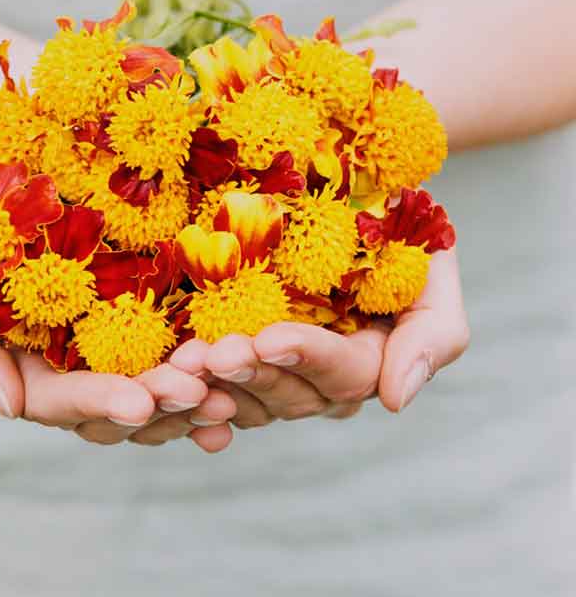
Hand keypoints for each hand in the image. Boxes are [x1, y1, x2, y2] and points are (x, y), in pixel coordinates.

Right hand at [0, 239, 235, 451]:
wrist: (20, 144)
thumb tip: (7, 409)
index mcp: (33, 364)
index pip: (63, 401)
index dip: (100, 403)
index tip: (138, 402)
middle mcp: (84, 358)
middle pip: (124, 402)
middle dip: (160, 402)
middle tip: (198, 392)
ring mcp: (129, 331)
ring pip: (164, 380)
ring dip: (197, 391)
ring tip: (229, 389)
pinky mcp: (166, 296)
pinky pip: (196, 337)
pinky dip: (220, 362)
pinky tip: (248, 366)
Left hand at [170, 249, 468, 426]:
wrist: (351, 195)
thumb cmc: (399, 230)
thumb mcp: (433, 271)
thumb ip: (432, 336)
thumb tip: (394, 401)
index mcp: (366, 361)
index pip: (342, 372)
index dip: (306, 357)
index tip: (270, 338)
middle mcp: (317, 377)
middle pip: (286, 392)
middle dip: (249, 372)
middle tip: (209, 355)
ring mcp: (272, 368)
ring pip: (243, 395)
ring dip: (211, 384)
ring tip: (179, 364)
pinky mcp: (232, 349)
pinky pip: (210, 385)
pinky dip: (188, 392)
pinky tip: (163, 385)